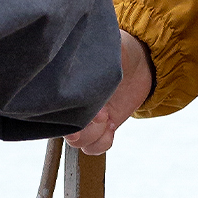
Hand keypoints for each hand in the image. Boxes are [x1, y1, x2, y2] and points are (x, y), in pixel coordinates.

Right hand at [65, 30, 153, 154]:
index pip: (54, 106)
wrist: (142, 63)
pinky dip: (102, 142)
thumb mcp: (108, 50)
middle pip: (64, 129)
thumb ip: (96, 58)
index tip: (89, 106)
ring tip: (108, 117)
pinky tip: (112, 125)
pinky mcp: (100, 128)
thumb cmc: (120, 50)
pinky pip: (93, 148)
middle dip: (83, 127)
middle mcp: (73, 103)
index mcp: (67, 85)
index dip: (68, 114)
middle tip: (103, 114)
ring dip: (94, 135)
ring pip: (78, 142)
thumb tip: (84, 60)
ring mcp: (86, 118)